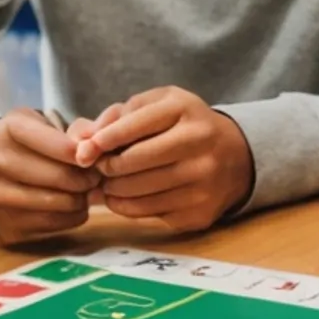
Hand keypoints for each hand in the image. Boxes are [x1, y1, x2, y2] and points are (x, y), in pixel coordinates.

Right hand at [0, 110, 99, 242]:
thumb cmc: (25, 142)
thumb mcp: (43, 123)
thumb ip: (76, 131)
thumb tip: (95, 146)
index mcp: (9, 130)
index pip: (58, 144)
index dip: (83, 153)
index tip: (94, 156)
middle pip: (60, 177)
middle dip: (87, 178)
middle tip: (95, 176)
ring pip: (59, 204)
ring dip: (82, 199)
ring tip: (84, 190)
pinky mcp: (7, 226)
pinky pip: (55, 224)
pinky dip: (73, 216)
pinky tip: (71, 205)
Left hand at [75, 87, 255, 233]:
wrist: (236, 156)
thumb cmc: (183, 126)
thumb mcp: (158, 106)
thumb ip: (118, 117)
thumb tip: (82, 143)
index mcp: (184, 109)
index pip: (134, 125)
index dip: (103, 140)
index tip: (86, 150)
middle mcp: (198, 143)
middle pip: (132, 162)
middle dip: (106, 168)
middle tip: (98, 168)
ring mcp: (202, 180)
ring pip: (137, 192)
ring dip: (113, 190)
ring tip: (109, 183)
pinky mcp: (200, 210)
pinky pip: (149, 212)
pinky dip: (128, 207)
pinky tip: (126, 197)